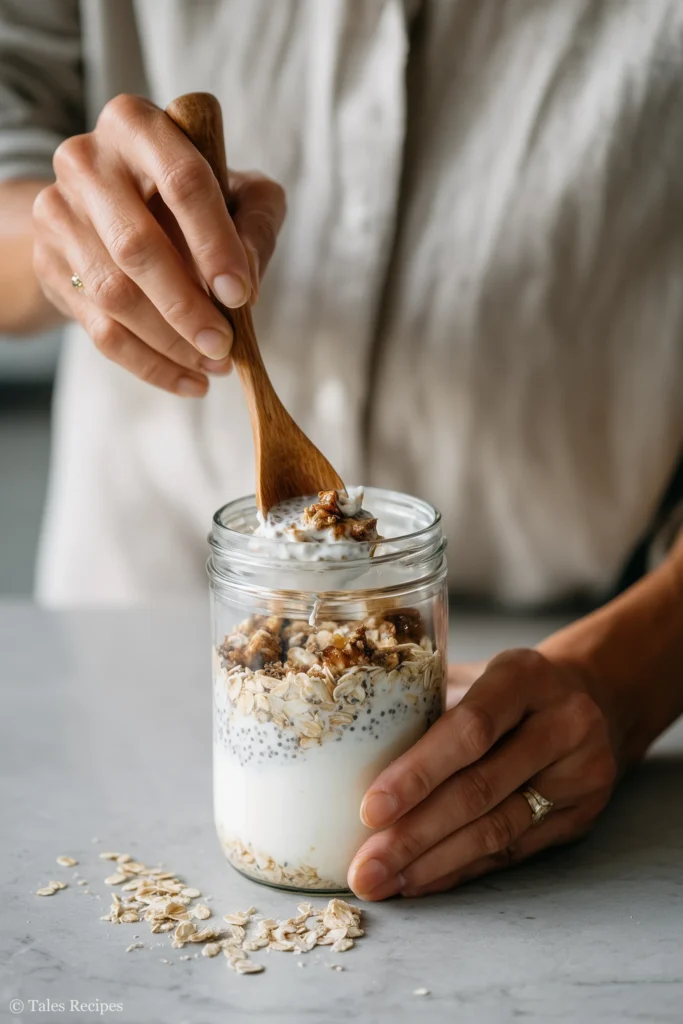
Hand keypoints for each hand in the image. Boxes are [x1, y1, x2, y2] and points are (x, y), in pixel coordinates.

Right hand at [32, 94, 285, 395]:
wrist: (112, 210)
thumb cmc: (189, 199)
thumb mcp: (238, 192)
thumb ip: (256, 222)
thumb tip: (246, 286)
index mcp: (137, 125)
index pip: (182, 183)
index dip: (216, 244)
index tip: (242, 296)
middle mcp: (86, 161)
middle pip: (138, 246)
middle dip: (188, 306)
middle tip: (225, 344)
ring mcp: (59, 213)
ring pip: (115, 295)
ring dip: (170, 342)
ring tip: (214, 365)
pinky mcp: (51, 265)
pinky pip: (101, 330)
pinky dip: (151, 364)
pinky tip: (189, 381)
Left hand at [348, 649, 617, 898]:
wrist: (591, 700)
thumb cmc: (505, 688)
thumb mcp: (472, 674)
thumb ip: (425, 702)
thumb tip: (345, 751)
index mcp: (524, 676)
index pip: (470, 729)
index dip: (418, 773)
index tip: (369, 810)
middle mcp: (562, 722)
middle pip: (481, 788)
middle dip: (415, 834)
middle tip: (365, 868)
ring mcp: (579, 772)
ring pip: (498, 829)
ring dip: (433, 862)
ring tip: (384, 881)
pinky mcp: (581, 816)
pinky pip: (514, 851)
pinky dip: (462, 868)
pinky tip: (422, 880)